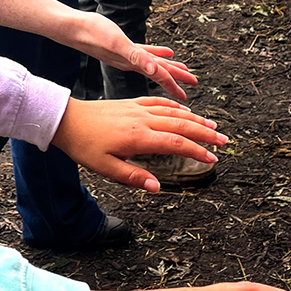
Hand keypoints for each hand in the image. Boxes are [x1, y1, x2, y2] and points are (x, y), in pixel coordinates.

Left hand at [51, 96, 224, 191]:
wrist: (67, 120)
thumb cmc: (84, 145)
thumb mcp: (105, 168)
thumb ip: (133, 177)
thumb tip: (156, 188)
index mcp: (138, 137)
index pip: (176, 143)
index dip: (197, 151)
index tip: (212, 158)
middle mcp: (142, 120)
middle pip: (181, 124)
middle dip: (205, 133)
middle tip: (223, 140)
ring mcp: (137, 109)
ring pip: (173, 111)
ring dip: (195, 118)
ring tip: (212, 126)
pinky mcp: (131, 103)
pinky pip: (158, 102)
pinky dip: (175, 106)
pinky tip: (184, 109)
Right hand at [62, 11, 197, 100]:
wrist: (72, 29)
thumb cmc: (92, 34)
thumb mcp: (117, 44)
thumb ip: (137, 57)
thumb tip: (155, 69)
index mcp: (133, 63)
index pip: (159, 76)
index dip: (174, 85)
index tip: (186, 98)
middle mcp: (132, 63)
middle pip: (160, 72)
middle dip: (176, 79)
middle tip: (192, 85)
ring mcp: (127, 56)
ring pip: (154, 63)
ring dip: (168, 67)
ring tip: (182, 71)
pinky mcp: (122, 48)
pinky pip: (144, 53)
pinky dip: (156, 53)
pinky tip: (165, 51)